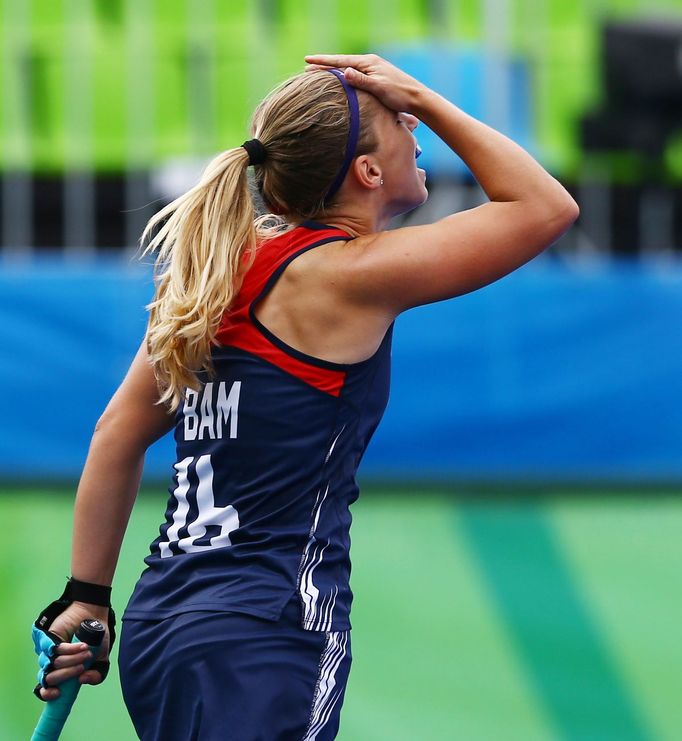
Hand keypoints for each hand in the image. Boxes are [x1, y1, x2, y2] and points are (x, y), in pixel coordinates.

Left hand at [36, 601, 109, 700]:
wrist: (95, 615)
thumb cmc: (96, 638)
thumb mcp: (101, 659)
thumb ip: (97, 674)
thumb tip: (82, 680)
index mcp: (62, 672)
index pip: (46, 688)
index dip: (47, 694)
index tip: (58, 694)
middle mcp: (53, 663)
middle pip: (49, 678)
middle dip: (67, 675)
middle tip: (82, 667)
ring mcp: (50, 651)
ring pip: (53, 664)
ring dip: (71, 661)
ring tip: (86, 652)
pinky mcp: (50, 639)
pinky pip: (57, 650)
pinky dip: (71, 650)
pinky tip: (83, 646)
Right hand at [304, 53, 426, 113]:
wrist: (417, 98)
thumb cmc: (399, 94)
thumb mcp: (378, 87)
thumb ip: (361, 80)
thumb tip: (345, 72)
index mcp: (368, 63)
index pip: (341, 61)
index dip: (323, 62)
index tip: (308, 60)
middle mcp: (370, 63)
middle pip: (342, 63)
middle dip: (325, 65)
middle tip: (307, 67)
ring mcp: (374, 70)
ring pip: (348, 69)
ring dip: (333, 71)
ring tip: (319, 73)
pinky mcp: (377, 78)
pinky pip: (355, 75)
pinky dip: (344, 76)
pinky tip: (340, 80)